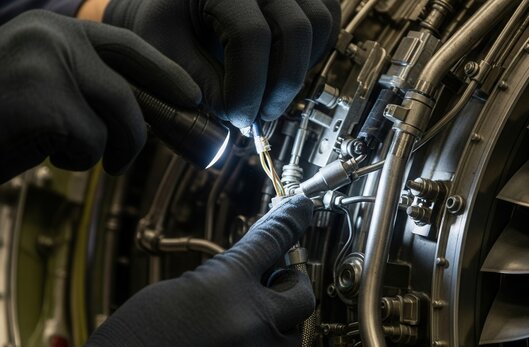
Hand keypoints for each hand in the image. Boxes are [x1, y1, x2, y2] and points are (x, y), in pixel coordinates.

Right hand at [0, 10, 200, 182]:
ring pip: (118, 120)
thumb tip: (142, 111)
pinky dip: (74, 161)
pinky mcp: (44, 101)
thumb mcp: (41, 89)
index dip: (165, 72)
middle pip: (129, 91)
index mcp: (53, 30)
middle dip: (139, 131)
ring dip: (99, 150)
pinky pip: (92, 144)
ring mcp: (49, 65)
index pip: (127, 45)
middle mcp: (53, 37)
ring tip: (59, 151)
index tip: (190, 95)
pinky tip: (38, 153)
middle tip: (123, 158)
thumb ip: (85, 87)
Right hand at [69, 195, 314, 346]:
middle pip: (302, 294)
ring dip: (280, 323)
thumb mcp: (181, 286)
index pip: (274, 240)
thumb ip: (227, 273)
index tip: (300, 208)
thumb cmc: (137, 337)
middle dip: (290, 285)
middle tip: (273, 281)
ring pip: (294, 335)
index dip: (291, 219)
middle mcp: (250, 323)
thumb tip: (256, 263)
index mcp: (228, 285)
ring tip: (250, 318)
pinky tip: (239, 339)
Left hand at [103, 0, 339, 128]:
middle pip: (294, 30)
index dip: (247, 86)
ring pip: (319, 27)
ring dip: (298, 71)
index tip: (236, 116)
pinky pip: (328, 25)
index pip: (250, 35)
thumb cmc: (170, 16)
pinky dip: (312, 56)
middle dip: (279, 86)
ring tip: (270, 95)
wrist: (183, 2)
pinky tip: (283, 71)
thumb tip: (230, 112)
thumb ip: (194, 77)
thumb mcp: (164, 44)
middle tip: (259, 115)